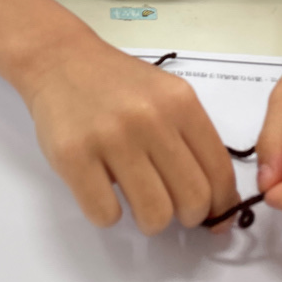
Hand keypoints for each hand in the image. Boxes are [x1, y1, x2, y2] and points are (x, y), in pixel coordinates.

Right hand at [24, 40, 239, 235]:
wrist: (61, 60)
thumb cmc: (117, 84)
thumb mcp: (165, 96)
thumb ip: (191, 141)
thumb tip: (220, 203)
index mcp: (181, 103)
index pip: (219, 172)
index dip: (221, 205)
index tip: (212, 216)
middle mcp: (150, 118)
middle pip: (192, 200)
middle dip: (188, 217)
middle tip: (172, 207)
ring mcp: (111, 137)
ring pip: (154, 215)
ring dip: (150, 221)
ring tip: (138, 203)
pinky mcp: (73, 156)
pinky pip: (105, 214)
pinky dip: (108, 214)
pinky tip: (103, 191)